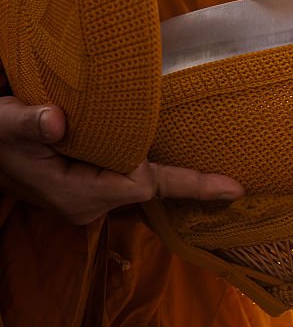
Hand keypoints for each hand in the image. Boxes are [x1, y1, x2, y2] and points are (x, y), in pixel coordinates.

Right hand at [0, 97, 244, 225]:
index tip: (233, 187)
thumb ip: (27, 121)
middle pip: (149, 190)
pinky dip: (146, 172)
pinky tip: (170, 161)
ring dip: (165, 176)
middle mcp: (87, 206)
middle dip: (185, 181)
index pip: (146, 187)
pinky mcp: (85, 193)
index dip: (188, 182)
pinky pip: (127, 183)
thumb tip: (55, 120)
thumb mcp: (2, 122)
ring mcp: (86, 203)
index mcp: (78, 194)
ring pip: (139, 187)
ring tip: (217, 177)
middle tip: (236, 183)